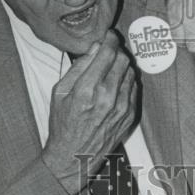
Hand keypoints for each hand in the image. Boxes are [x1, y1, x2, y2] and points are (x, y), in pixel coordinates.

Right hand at [43, 30, 137, 194]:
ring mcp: (122, 108)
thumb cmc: (63, 124)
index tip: (109, 36)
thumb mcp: (59, 92)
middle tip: (108, 52)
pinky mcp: (130, 116)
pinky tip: (115, 86)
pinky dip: (126, 81)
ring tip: (110, 70)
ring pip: (131, 72)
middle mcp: (108, 97)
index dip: (110, 39)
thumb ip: (78, 67)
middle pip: (123, 59)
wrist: (73, 157)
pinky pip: (134, 88)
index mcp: (87, 89)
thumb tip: (95, 47)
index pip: (108, 53)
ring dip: (122, 66)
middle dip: (116, 51)